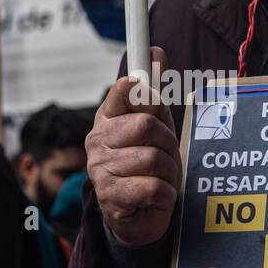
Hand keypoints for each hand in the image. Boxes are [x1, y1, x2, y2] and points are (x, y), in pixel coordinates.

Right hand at [86, 45, 182, 246]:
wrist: (138, 215)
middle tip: (166, 155)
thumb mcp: (154, 124)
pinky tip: (157, 196)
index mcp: (107, 117)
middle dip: (167, 143)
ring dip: (169, 172)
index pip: (125, 89)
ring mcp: (100, 169)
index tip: (154, 107)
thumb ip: (153, 92)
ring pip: (153, 159)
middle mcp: (97, 140)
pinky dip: (165, 193)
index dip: (148, 96)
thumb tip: (155, 52)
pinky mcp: (111, 197)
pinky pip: (153, 187)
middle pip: (146, 125)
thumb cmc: (146, 164)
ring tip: (162, 178)